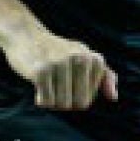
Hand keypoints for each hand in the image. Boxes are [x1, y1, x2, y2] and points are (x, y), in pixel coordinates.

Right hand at [3, 29, 118, 110]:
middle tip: (56, 83)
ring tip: (48, 82)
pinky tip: (37, 85)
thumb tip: (113, 98)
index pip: (89, 98)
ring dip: (52, 100)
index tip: (68, 78)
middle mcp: (80, 59)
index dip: (75, 95)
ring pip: (63, 104)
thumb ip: (105, 75)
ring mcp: (60, 64)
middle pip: (80, 104)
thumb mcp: (85, 56)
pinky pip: (47, 102)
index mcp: (93, 59)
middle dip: (66, 100)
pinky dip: (41, 99)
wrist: (25, 36)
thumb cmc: (57, 51)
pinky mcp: (41, 71)